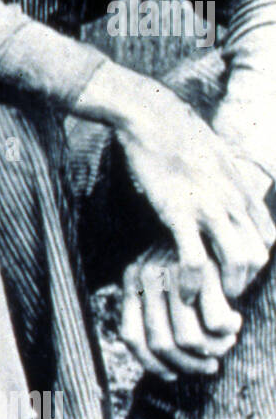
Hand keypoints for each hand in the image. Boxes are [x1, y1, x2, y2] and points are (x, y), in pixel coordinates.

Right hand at [115, 85, 274, 299]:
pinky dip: (193, 283)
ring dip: (225, 288)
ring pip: (236, 261)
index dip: (255, 263)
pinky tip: (184, 293)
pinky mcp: (179, 212)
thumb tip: (226, 188)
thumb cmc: (177, 135)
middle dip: (244, 282)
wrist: (153, 116)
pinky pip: (195, 259)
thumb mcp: (217, 155)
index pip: (267, 238)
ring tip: (208, 302)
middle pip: (258, 254)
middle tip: (221, 296)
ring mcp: (209, 207)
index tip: (233, 275)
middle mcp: (234, 201)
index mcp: (243, 189)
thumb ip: (226, 179)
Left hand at [120, 243, 241, 378]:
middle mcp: (148, 275)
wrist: (214, 214)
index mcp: (132, 280)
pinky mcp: (208, 270)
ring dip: (212, 350)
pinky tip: (234, 320)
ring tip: (225, 342)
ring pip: (189, 339)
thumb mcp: (164, 281)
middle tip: (210, 365)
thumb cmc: (190, 259)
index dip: (151, 364)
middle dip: (189, 364)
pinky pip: (216, 323)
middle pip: (162, 344)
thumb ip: (155, 313)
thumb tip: (165, 369)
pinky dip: (227, 330)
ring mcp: (176, 272)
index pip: (132, 337)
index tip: (173, 374)